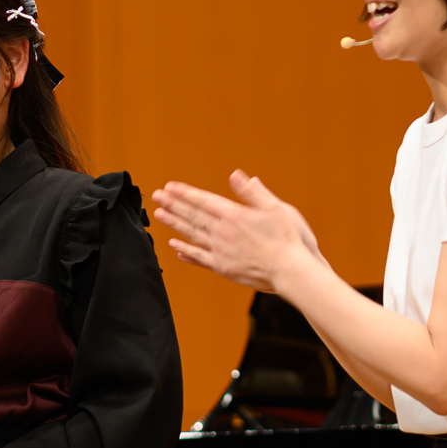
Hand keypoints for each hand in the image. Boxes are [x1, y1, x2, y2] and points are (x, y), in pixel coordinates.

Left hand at [152, 171, 321, 290]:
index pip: (203, 201)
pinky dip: (186, 252)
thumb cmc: (288, 239)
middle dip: (173, 205)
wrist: (290, 271)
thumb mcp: (275, 208)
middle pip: (192, 216)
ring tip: (160, 216)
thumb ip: (254, 193)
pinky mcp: (223, 268)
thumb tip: (237, 176)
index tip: (170, 188)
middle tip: (156, 197)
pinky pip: (200, 258)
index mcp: (234, 216)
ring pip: (192, 236)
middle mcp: (223, 233)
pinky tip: (175, 248)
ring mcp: (221, 252)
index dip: (185, 194)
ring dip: (174, 225)